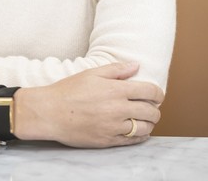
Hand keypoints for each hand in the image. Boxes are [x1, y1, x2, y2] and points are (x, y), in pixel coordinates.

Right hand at [13, 62, 162, 147]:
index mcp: (116, 90)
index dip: (158, 93)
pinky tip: (138, 132)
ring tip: (145, 120)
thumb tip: (136, 65)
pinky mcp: (107, 141)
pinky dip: (140, 136)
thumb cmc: (69, 91)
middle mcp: (118, 109)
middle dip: (155, 109)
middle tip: (151, 107)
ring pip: (144, 128)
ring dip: (149, 124)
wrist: (50, 112)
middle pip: (151, 111)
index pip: (150, 92)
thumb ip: (117, 69)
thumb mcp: (92, 73)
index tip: (157, 95)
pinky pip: (132, 141)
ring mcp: (113, 127)